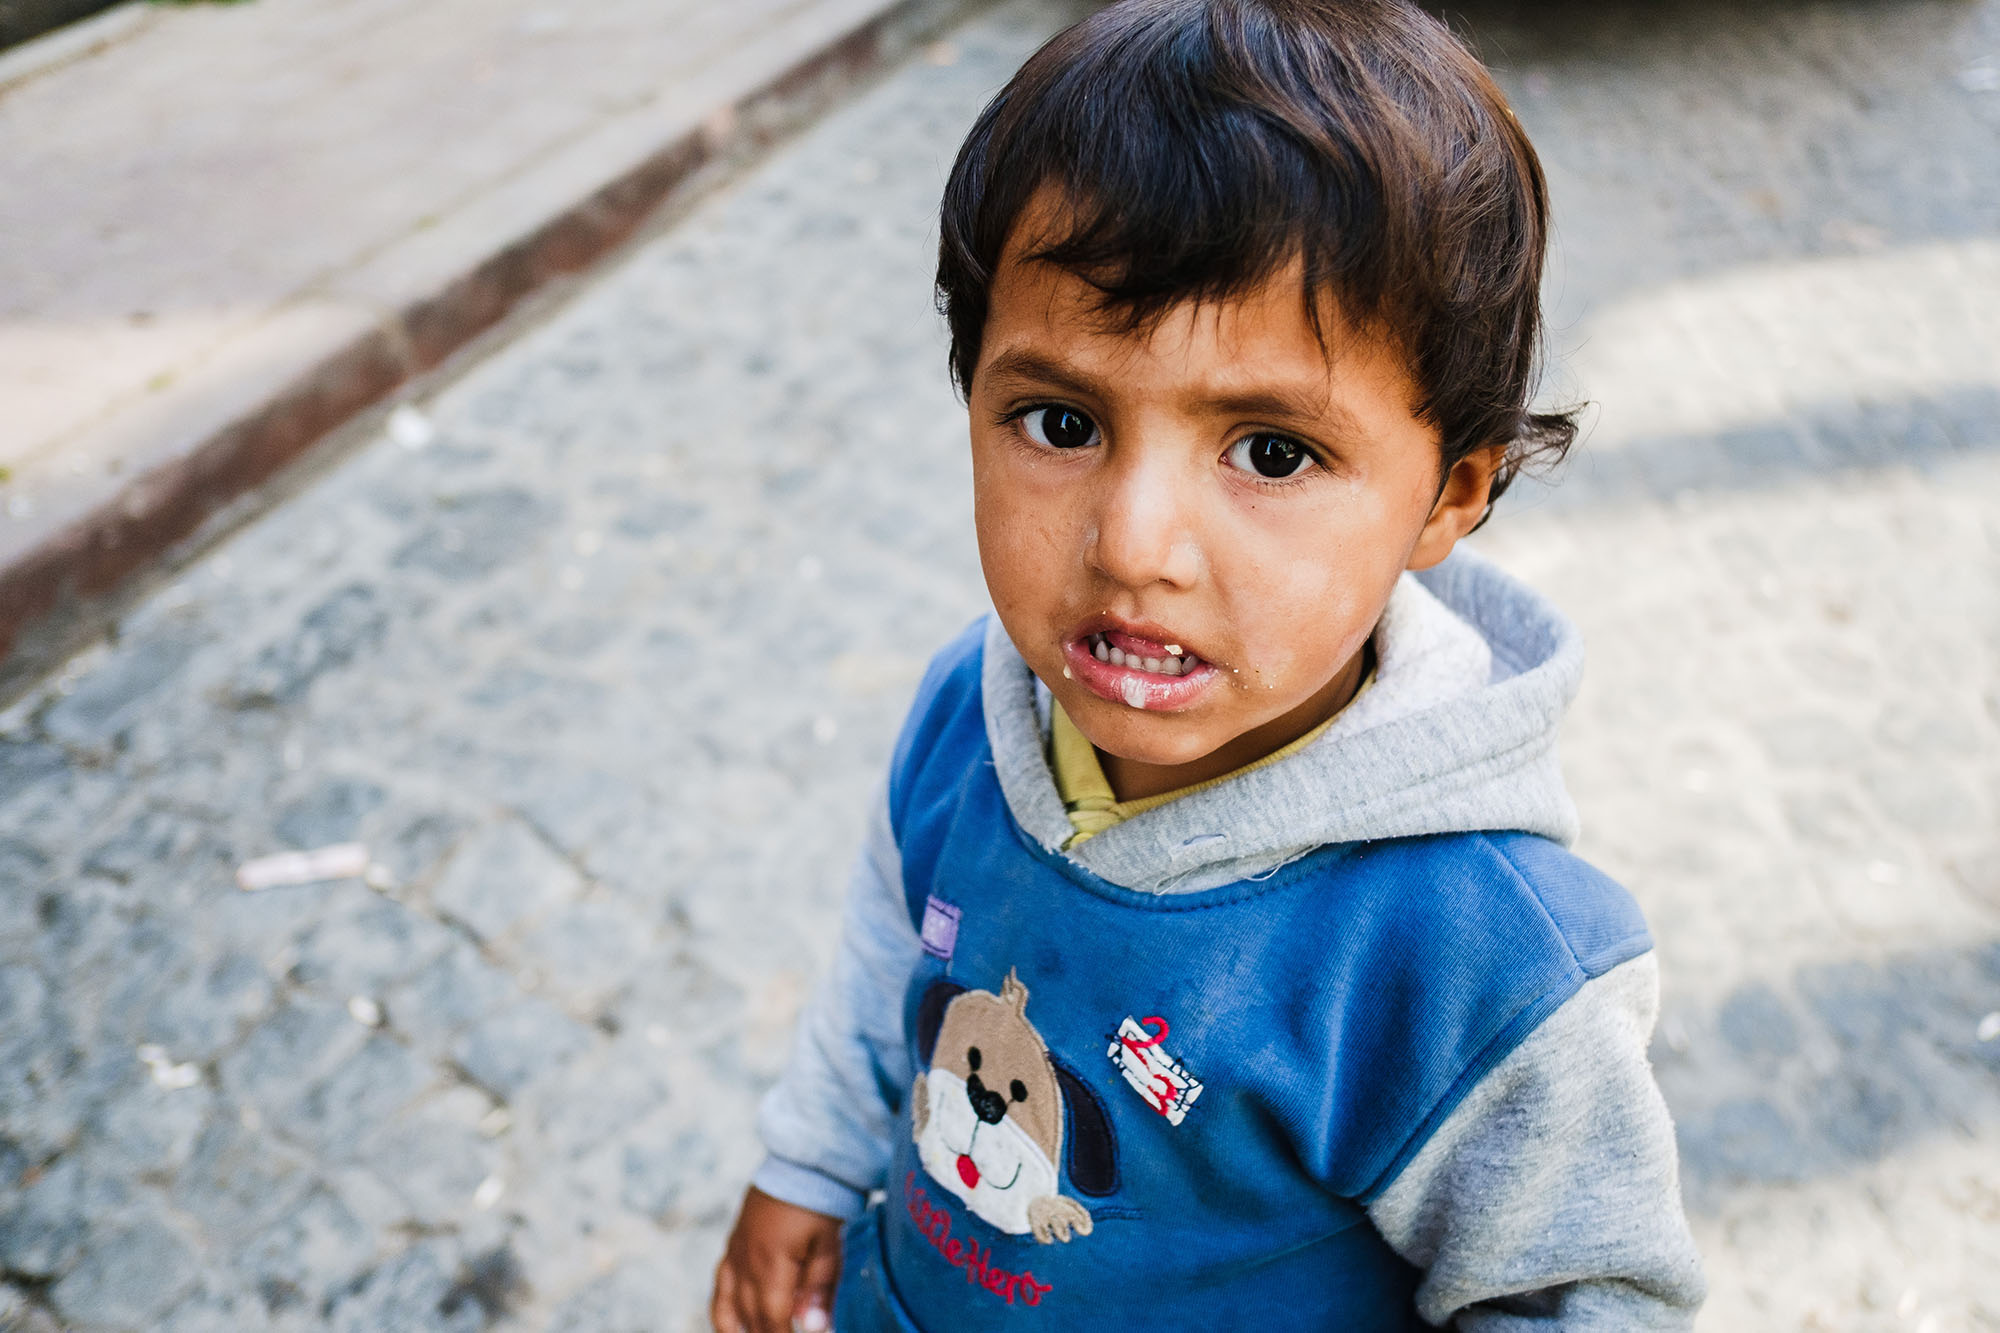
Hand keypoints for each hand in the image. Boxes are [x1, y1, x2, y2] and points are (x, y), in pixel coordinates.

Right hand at [711, 1186, 843, 1332]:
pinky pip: (721, 1284)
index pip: (773, 1319)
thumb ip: (821, 1288)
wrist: (803, 1159)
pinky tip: (732, 1324)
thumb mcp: (831, 1243)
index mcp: (771, 1263)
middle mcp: (746, 1261)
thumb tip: (814, 1329)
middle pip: (752, 1316)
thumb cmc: (823, 1199)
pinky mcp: (734, 1243)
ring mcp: (736, 1252)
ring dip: (739, 1330)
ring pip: (729, 1305)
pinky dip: (724, 1310)